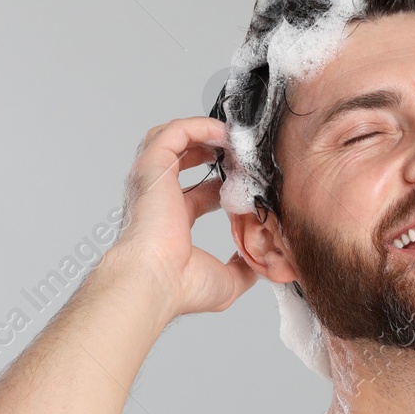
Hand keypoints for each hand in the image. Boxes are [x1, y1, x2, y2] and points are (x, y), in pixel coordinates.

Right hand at [111, 116, 257, 315]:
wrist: (155, 282)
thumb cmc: (181, 287)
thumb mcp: (227, 280)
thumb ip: (246, 268)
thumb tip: (262, 264)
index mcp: (172, 222)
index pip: (198, 193)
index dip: (224, 183)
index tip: (248, 180)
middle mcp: (159, 198)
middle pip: (183, 159)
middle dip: (213, 150)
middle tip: (242, 152)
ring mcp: (153, 180)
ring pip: (173, 138)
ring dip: (204, 132)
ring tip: (233, 137)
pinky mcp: (152, 167)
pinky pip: (175, 132)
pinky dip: (199, 126)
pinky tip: (224, 133)